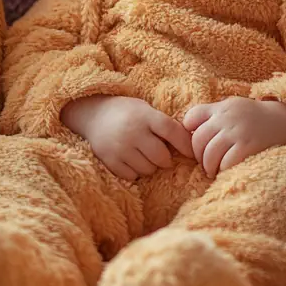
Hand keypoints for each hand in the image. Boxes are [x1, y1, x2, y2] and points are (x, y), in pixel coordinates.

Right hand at [61, 95, 194, 180]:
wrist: (93, 114)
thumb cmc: (127, 112)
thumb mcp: (146, 110)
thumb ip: (163, 124)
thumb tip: (190, 142)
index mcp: (145, 116)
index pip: (171, 131)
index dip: (185, 144)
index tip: (192, 154)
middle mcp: (133, 132)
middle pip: (161, 156)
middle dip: (166, 159)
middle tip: (162, 154)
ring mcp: (120, 147)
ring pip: (148, 169)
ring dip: (151, 166)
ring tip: (144, 155)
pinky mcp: (109, 160)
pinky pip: (133, 176)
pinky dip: (136, 172)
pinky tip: (132, 160)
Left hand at [182, 97, 285, 178]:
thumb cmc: (259, 121)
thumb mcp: (236, 109)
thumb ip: (214, 116)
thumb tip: (188, 133)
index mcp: (223, 107)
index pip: (191, 117)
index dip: (190, 133)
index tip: (199, 145)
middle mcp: (228, 117)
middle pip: (197, 140)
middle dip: (199, 156)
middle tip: (207, 164)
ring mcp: (238, 132)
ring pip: (208, 155)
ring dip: (208, 167)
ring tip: (214, 171)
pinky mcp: (248, 147)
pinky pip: (225, 163)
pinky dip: (223, 170)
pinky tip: (227, 172)